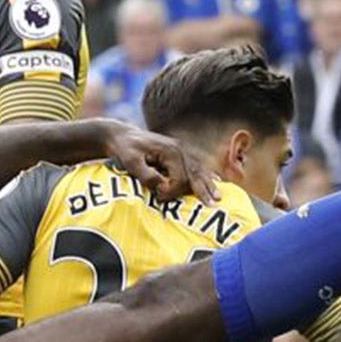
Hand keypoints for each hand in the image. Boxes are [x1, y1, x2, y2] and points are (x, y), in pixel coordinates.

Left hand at [102, 123, 217, 203]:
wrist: (122, 136)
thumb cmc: (124, 149)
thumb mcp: (131, 162)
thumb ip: (147, 174)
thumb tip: (162, 186)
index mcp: (170, 150)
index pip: (180, 176)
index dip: (172, 191)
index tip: (159, 197)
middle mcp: (179, 149)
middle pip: (195, 173)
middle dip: (203, 190)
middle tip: (211, 205)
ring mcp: (180, 150)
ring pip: (199, 169)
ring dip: (208, 184)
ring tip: (218, 198)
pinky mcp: (178, 153)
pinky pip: (196, 165)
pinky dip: (205, 175)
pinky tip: (215, 181)